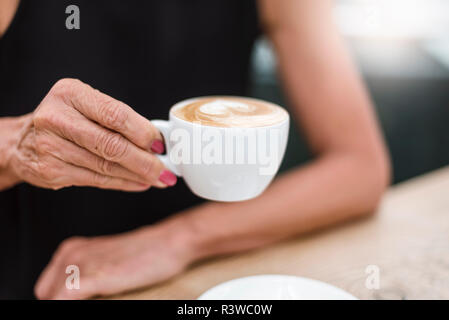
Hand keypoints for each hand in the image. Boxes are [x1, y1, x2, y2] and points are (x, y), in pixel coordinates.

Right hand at [7, 78, 176, 190]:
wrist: (23, 141)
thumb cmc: (65, 120)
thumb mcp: (85, 106)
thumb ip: (117, 119)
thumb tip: (157, 141)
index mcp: (70, 94)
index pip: (115, 114)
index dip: (142, 132)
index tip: (161, 144)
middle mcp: (57, 118)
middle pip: (111, 144)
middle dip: (145, 161)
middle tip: (166, 170)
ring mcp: (51, 146)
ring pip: (106, 166)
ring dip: (138, 175)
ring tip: (158, 178)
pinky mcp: (51, 171)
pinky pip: (96, 180)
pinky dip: (123, 183)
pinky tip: (139, 183)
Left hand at [34, 224, 193, 298]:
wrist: (169, 243)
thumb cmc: (147, 254)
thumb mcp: (107, 263)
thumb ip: (86, 276)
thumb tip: (72, 295)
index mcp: (71, 249)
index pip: (47, 289)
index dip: (61, 299)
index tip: (86, 299)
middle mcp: (70, 253)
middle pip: (46, 295)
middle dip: (64, 301)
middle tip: (95, 299)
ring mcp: (78, 264)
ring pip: (52, 300)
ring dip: (73, 303)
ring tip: (104, 296)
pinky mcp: (88, 276)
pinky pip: (62, 301)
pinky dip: (73, 307)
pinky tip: (102, 299)